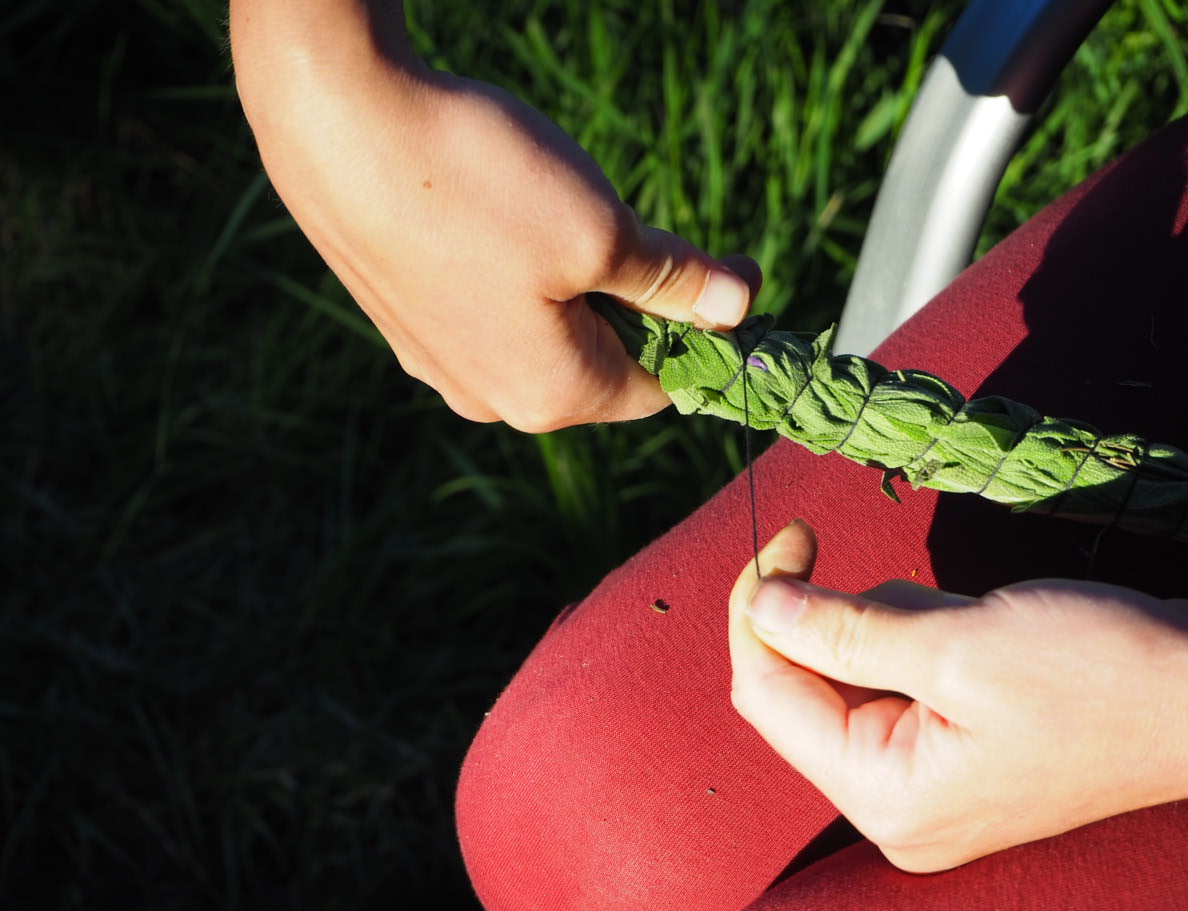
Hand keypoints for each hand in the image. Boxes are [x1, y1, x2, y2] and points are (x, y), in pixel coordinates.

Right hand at [230, 0, 757, 429]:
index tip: (732, 270)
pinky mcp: (403, 322)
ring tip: (563, 213)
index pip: (658, 388)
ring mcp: (438, 365)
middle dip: (636, 304)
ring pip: (544, 335)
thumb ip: (677, 281)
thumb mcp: (604, 232)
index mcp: (551, 396)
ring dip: (575, 287)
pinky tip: (500, 217)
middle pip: (600, 364)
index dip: (703, 333)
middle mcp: (491, 399)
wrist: (336, 123)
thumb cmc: (477, 185)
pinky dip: (518, 276)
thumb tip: (741, 308)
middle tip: (642, 228)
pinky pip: (490, 314)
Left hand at [728, 520, 1187, 872]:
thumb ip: (841, 629)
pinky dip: (922, 637)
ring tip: (976, 624)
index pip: (768, 697)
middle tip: (907, 585)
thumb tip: (760, 605)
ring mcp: (930, 783)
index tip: (786, 537)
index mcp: (887, 797)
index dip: (760, 609)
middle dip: (845, 617)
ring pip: (856, 673)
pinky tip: (986, 633)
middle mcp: (898, 806)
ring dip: (896, 623)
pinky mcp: (957, 751)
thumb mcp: (957, 645)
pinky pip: (902, 680)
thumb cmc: (1105, 676)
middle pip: (807, 688)